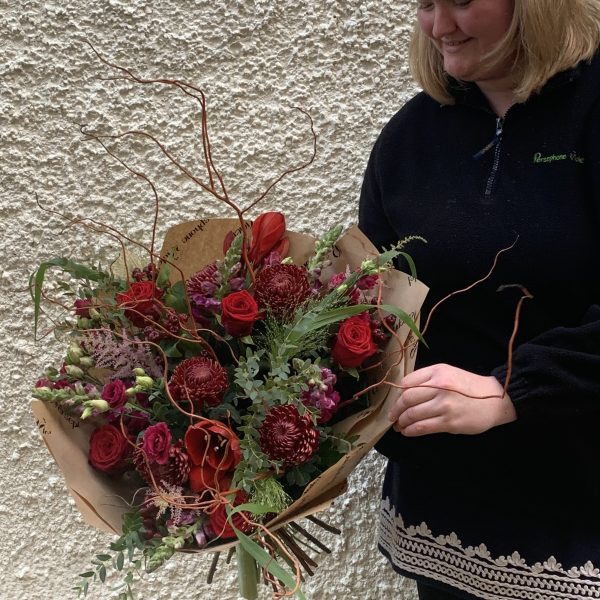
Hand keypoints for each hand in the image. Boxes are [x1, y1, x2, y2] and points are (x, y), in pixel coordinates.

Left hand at [388, 363, 516, 436]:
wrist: (496, 399)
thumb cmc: (469, 386)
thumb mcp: (448, 373)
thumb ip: (427, 379)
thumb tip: (404, 393)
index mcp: (437, 372)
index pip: (407, 382)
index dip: (398, 394)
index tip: (396, 401)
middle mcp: (439, 387)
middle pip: (407, 398)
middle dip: (396, 410)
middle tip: (392, 416)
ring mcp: (444, 405)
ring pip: (412, 415)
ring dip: (401, 422)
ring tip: (399, 426)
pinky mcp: (449, 422)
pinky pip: (423, 427)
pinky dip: (411, 431)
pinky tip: (408, 432)